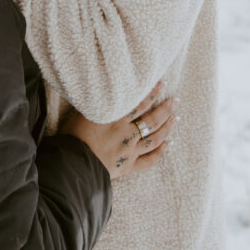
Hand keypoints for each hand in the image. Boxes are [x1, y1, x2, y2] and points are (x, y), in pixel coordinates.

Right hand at [59, 82, 176, 179]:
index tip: (161, 83)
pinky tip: (168, 146)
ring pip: (153, 139)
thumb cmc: (73, 135)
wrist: (74, 165)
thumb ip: (97, 100)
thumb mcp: (83, 111)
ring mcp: (129, 151)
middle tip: (175, 101)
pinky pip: (148, 160)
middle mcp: (126, 134)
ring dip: (166, 129)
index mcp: (116, 118)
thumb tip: (102, 84)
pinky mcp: (128, 166)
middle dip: (164, 109)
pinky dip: (159, 153)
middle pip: (151, 120)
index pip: (140, 103)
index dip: (152, 93)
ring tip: (175, 119)